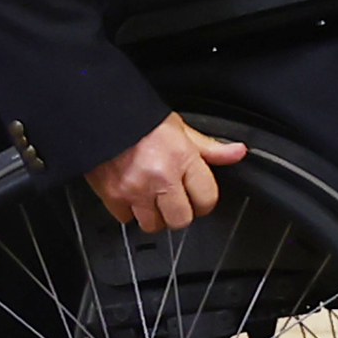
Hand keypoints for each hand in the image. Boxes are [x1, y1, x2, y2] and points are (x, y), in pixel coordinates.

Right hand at [84, 114, 248, 232]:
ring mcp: (136, 189)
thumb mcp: (180, 128)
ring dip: (154, 215)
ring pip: (154, 225)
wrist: (100, 113)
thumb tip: (237, 153)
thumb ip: (209, 148)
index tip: (197, 197)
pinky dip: (129, 211)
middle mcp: (161, 177)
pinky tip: (131, 194)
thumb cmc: (140, 120)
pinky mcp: (113, 196)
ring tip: (152, 198)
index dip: (204, 200)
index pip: (207, 198)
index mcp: (182, 158)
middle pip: (182, 220)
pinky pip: (126, 219)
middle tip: (174, 199)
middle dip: (180, 212)